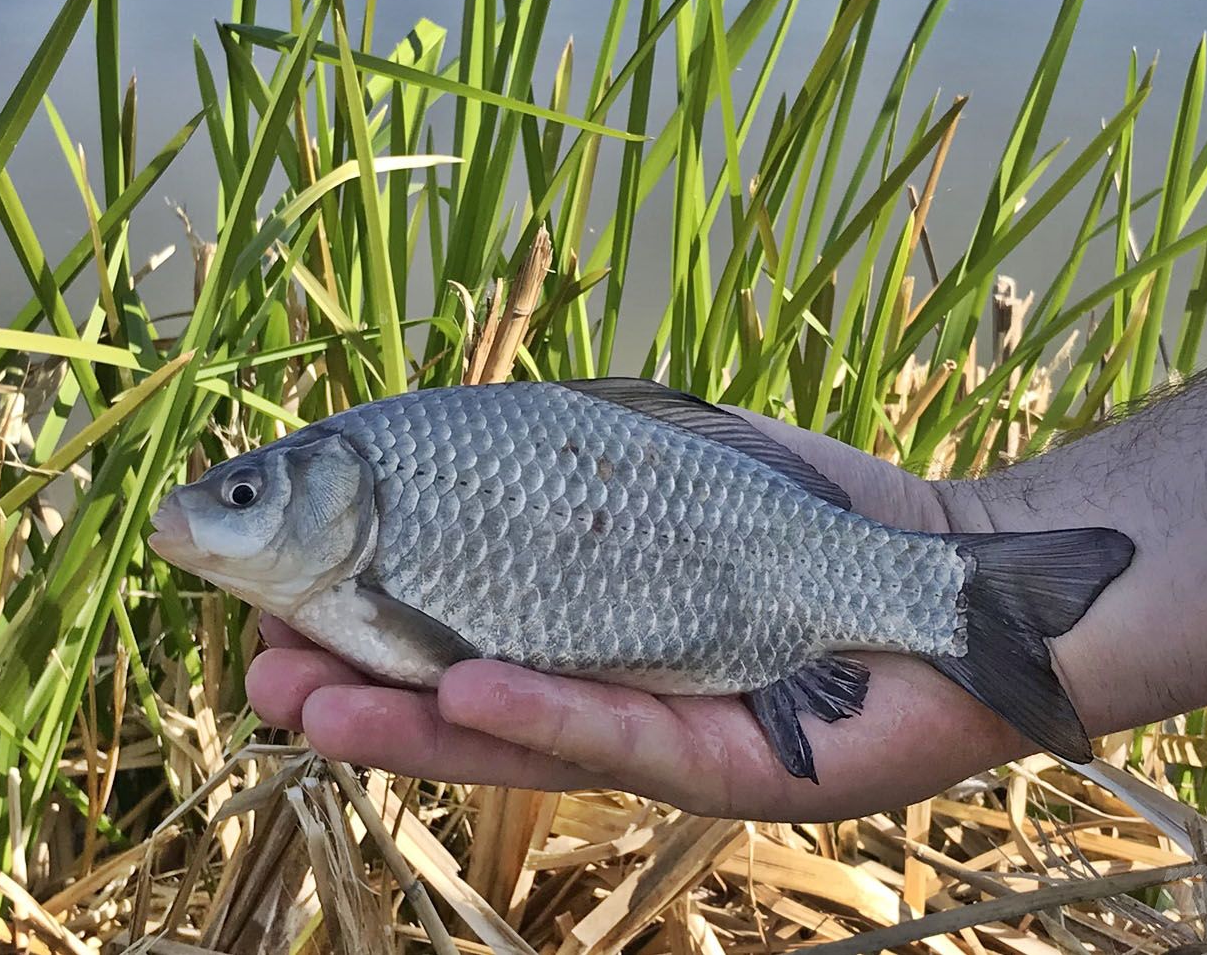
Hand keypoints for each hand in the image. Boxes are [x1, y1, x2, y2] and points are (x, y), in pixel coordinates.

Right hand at [245, 412, 1038, 820]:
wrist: (947, 577)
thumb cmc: (798, 510)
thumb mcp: (654, 459)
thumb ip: (551, 466)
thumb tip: (412, 438)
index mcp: (569, 620)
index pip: (433, 620)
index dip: (348, 613)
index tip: (263, 589)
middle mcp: (597, 687)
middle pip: (450, 694)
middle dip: (350, 682)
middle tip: (260, 670)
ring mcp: (656, 732)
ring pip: (513, 737)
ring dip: (408, 720)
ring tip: (313, 700)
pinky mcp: (727, 767)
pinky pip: (619, 740)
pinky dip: (542, 711)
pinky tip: (466, 685)